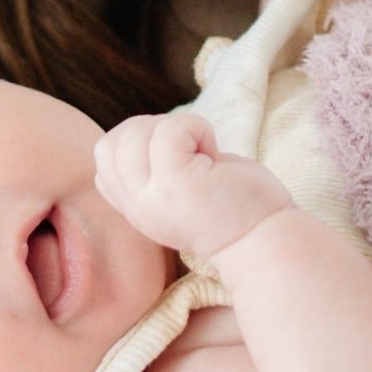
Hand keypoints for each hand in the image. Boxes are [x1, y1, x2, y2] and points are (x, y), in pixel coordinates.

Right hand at [93, 112, 291, 261]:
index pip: (104, 156)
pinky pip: (170, 131)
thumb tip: (142, 129)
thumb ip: (150, 172)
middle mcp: (137, 207)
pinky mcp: (179, 185)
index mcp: (135, 207)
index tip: (174, 157)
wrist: (267, 243)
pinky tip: (214, 153)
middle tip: (189, 152)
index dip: (135, 141)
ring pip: (134, 132)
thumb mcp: (174, 193)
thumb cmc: (232, 207)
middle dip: (150, 129)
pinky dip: (196, 128)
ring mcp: (155, 197)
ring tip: (202, 154)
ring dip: (175, 128)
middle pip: (111, 142)